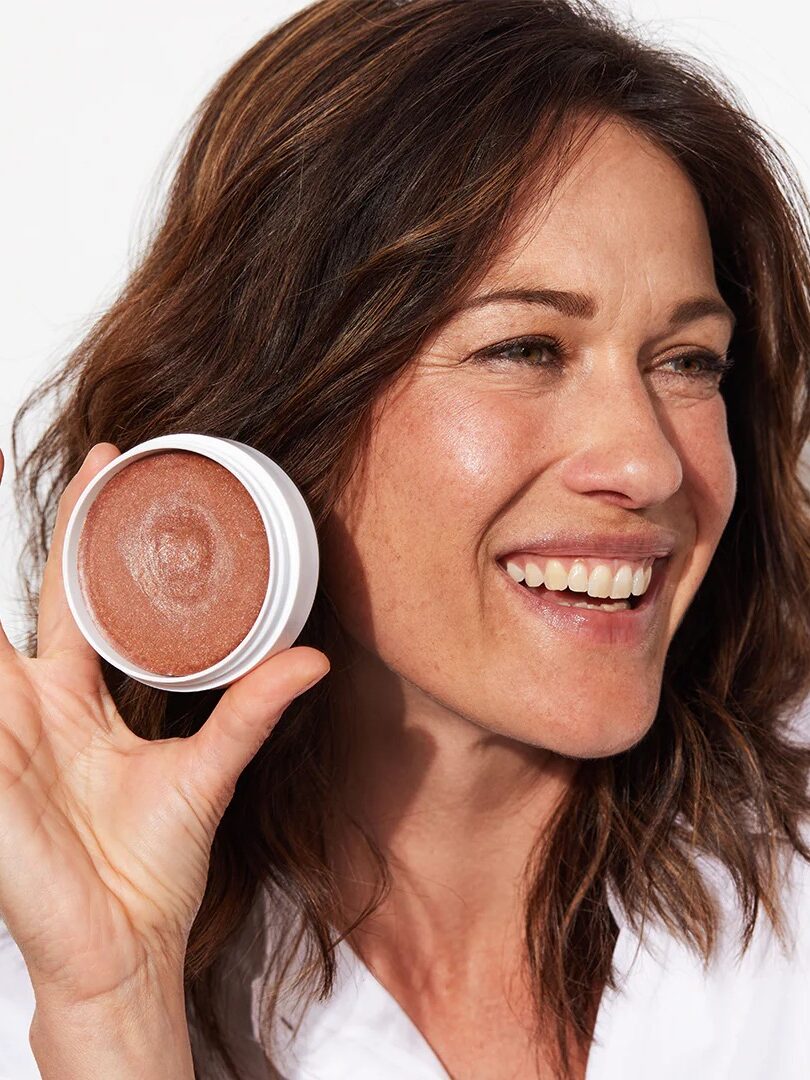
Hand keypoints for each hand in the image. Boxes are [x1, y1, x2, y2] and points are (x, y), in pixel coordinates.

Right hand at [0, 443, 329, 1008]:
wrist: (123, 947)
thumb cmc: (151, 870)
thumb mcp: (208, 770)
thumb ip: (251, 708)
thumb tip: (311, 657)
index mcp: (76, 699)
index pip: (74, 593)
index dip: (87, 530)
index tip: (107, 463)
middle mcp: (29, 706)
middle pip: (12, 597)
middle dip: (12, 525)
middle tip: (1, 446)